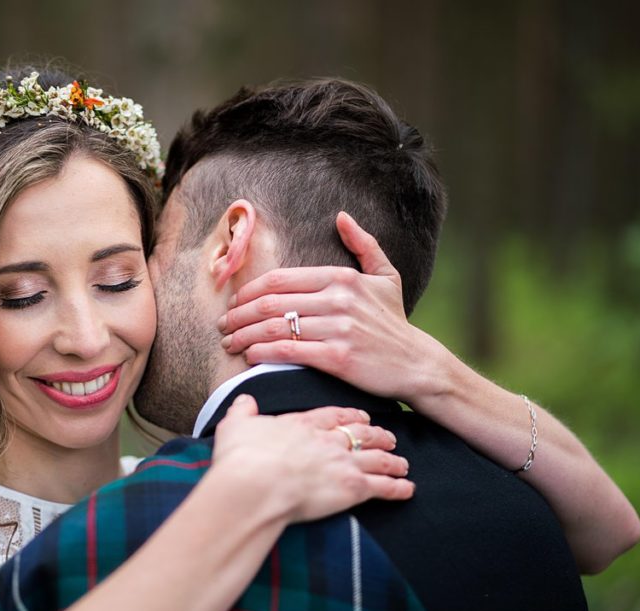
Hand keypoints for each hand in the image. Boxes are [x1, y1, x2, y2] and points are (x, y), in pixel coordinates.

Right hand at [211, 394, 413, 523]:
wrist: (253, 484)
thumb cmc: (241, 457)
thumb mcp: (236, 426)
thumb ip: (243, 411)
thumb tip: (243, 401)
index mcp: (303, 424)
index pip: (334, 416)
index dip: (350, 416)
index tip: (360, 417)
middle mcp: (328, 440)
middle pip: (361, 433)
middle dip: (378, 435)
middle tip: (388, 437)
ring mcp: (344, 463)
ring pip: (377, 458)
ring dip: (392, 461)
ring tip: (402, 464)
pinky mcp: (352, 488)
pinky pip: (383, 487)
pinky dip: (398, 489)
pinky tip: (408, 490)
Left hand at [217, 211, 443, 401]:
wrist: (416, 364)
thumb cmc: (395, 322)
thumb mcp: (386, 277)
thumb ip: (364, 245)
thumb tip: (342, 217)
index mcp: (342, 277)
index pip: (281, 280)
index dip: (250, 290)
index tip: (234, 302)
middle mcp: (338, 299)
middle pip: (272, 303)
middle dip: (239, 314)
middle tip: (222, 324)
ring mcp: (338, 328)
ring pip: (276, 327)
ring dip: (245, 336)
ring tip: (230, 343)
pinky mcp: (338, 358)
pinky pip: (289, 352)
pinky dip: (263, 353)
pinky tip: (250, 357)